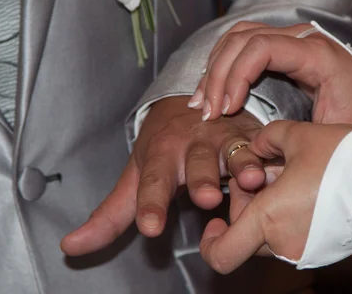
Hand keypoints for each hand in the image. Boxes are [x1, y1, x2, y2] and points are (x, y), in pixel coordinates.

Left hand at [61, 96, 265, 255]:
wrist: (194, 102)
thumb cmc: (165, 147)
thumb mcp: (137, 176)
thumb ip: (111, 214)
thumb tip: (71, 248)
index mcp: (162, 154)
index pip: (154, 182)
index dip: (152, 204)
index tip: (150, 227)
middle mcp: (194, 144)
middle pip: (198, 165)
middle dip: (202, 179)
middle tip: (203, 197)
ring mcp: (226, 138)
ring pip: (237, 152)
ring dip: (244, 165)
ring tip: (250, 179)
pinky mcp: (254, 137)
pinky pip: (266, 150)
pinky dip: (273, 159)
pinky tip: (281, 170)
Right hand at [188, 21, 351, 124]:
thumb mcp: (334, 137)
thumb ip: (299, 137)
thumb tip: (254, 145)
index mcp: (320, 56)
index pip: (262, 47)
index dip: (235, 75)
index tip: (226, 110)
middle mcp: (306, 40)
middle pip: (244, 38)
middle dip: (218, 74)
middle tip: (207, 112)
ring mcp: (294, 41)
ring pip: (239, 36)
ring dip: (216, 67)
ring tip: (204, 102)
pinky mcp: (285, 49)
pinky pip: (245, 43)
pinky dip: (224, 63)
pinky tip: (214, 90)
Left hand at [200, 120, 351, 273]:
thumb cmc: (346, 157)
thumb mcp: (298, 135)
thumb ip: (266, 139)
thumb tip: (256, 146)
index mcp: (269, 218)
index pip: (221, 254)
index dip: (210, 241)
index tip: (215, 221)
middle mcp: (285, 243)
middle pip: (247, 237)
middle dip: (247, 208)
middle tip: (264, 177)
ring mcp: (307, 250)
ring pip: (271, 237)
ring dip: (270, 212)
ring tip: (290, 178)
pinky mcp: (326, 250)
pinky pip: (295, 237)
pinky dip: (291, 218)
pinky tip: (307, 189)